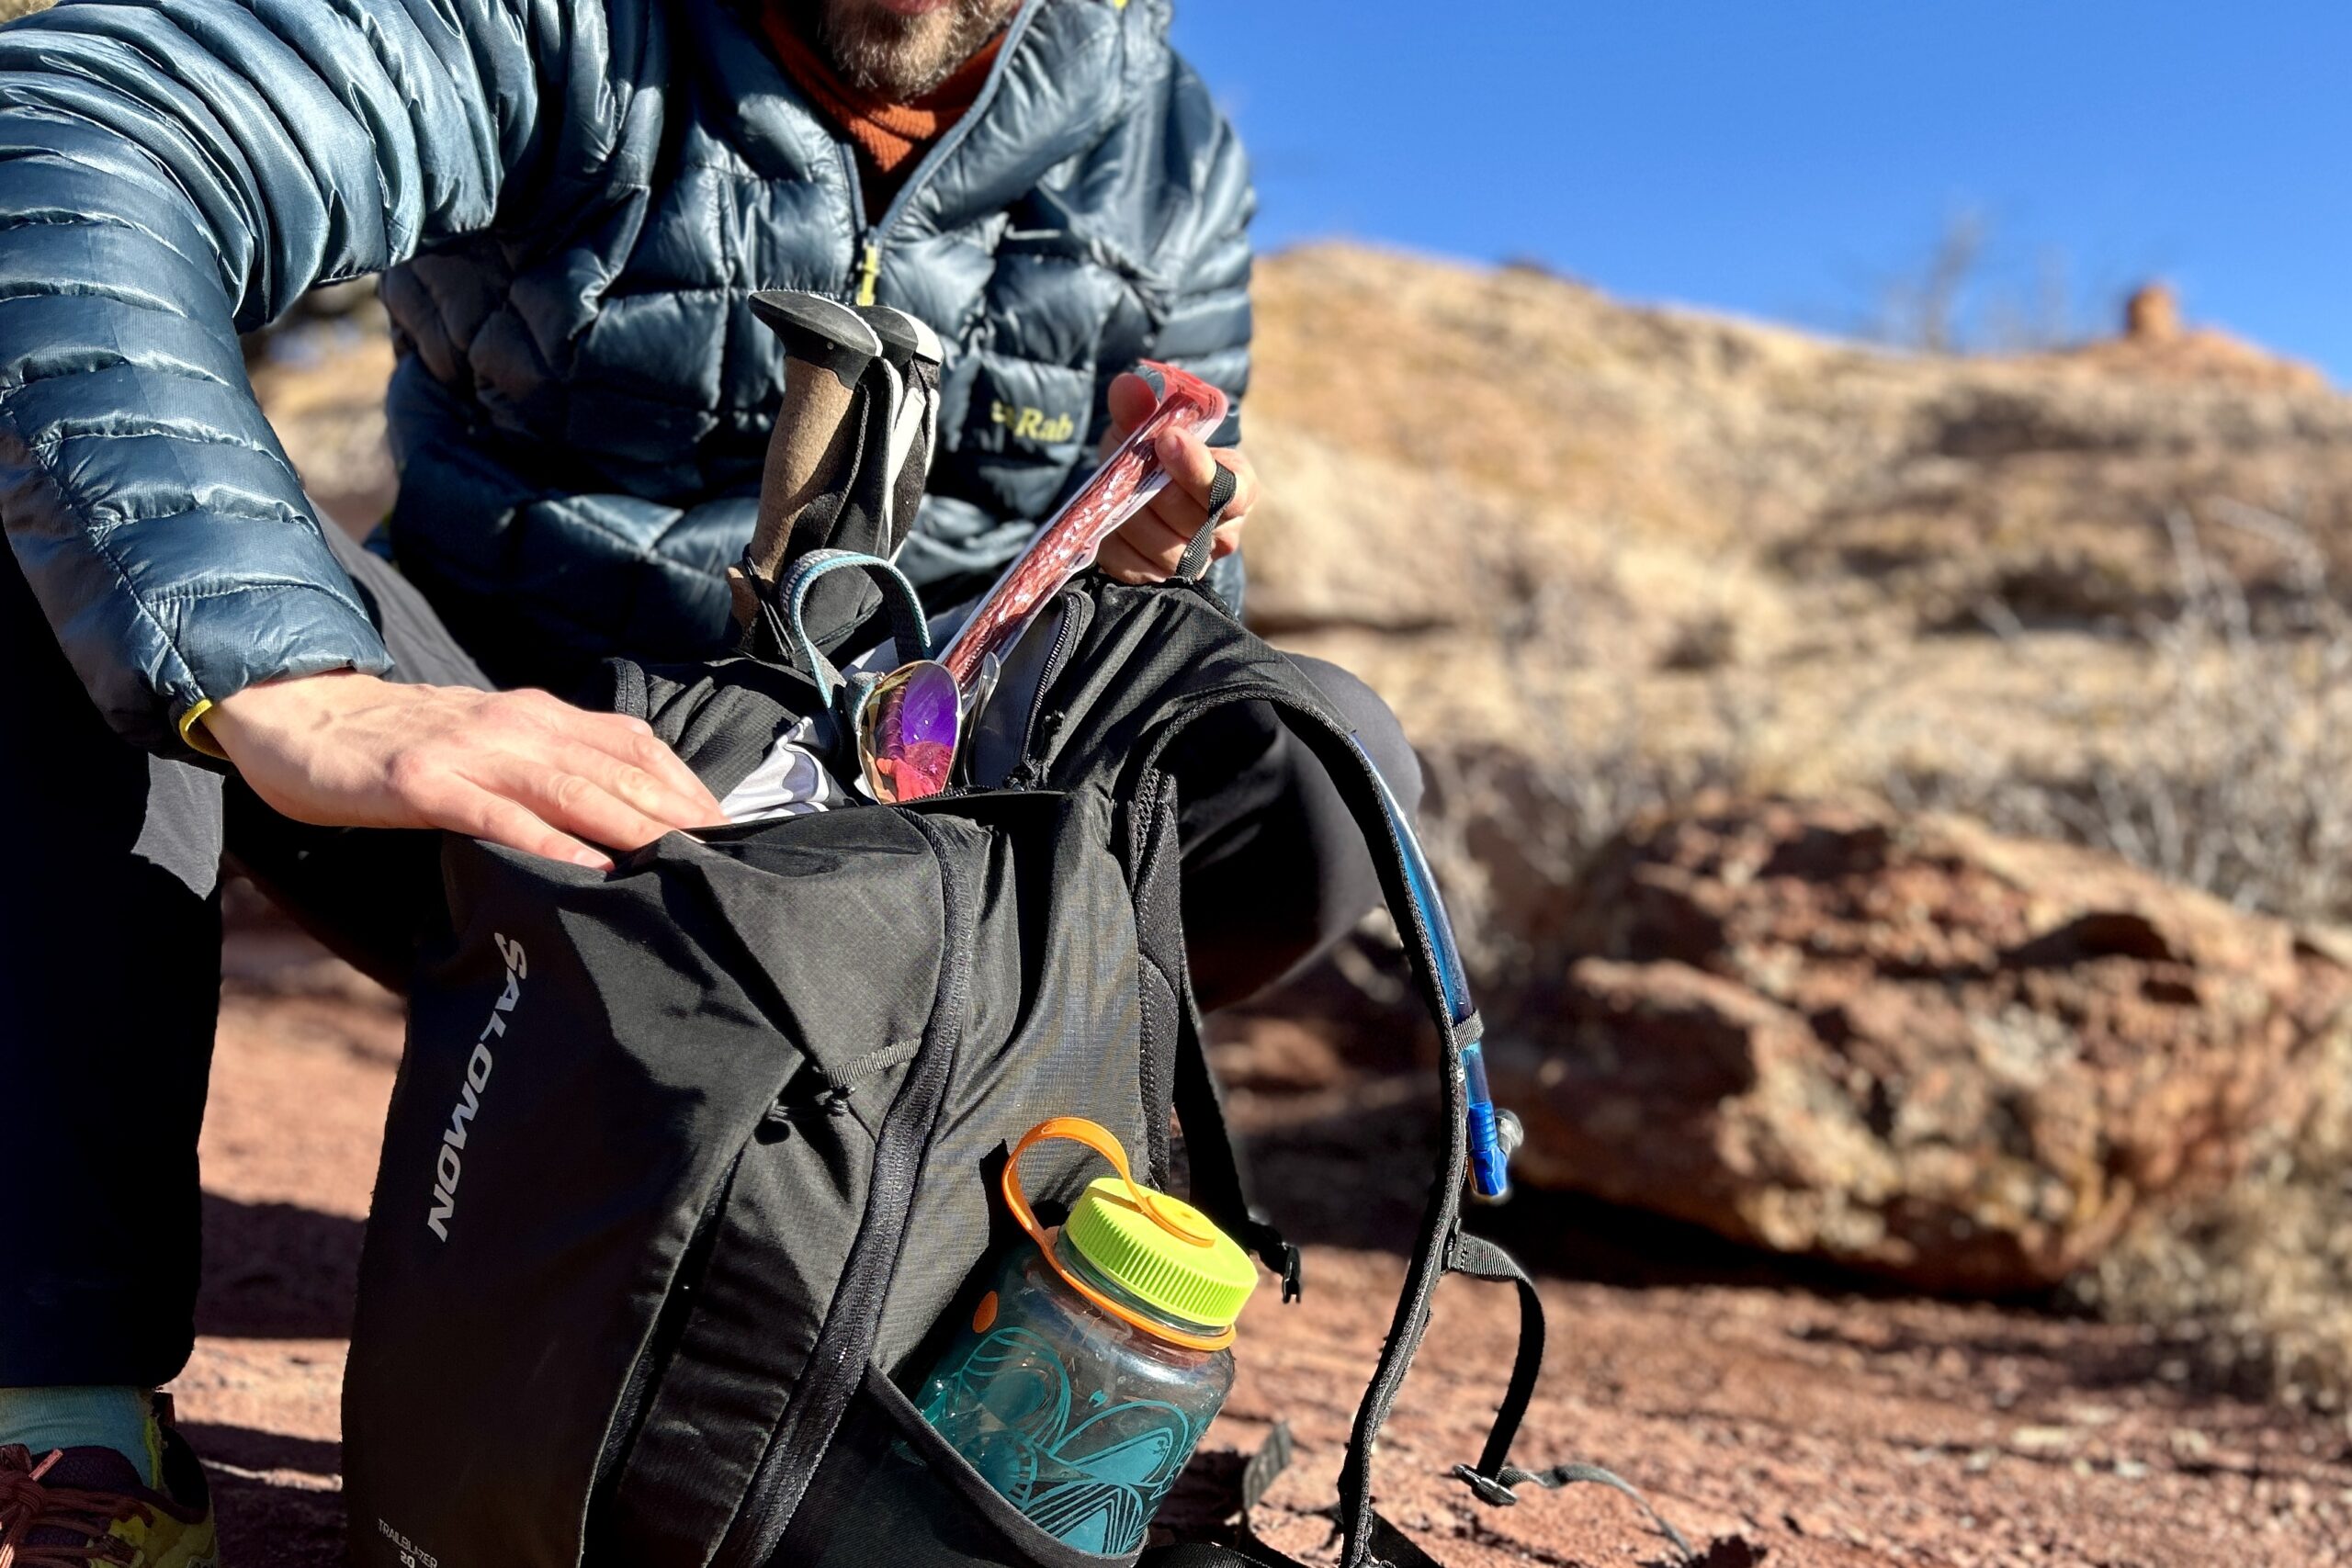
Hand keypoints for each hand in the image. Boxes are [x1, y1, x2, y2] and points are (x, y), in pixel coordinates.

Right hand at [205, 671, 725, 870]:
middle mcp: (519, 726)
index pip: (635, 749)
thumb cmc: (405, 743)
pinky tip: (588, 869)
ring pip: (571, 788)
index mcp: (542, 718)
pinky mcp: (424, 782)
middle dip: (681, 816)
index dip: (689, 789)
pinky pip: (497, 814)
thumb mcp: (491, 745)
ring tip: (683, 866)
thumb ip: (549, 770)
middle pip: (619, 771)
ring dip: (634, 825)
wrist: (303, 716)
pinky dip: (548, 841)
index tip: (736, 834)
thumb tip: (619, 815)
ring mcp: (471, 751)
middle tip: (732, 863)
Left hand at [1095, 370, 1259, 583]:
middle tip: (1130, 466)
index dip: (1198, 469)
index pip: (1232, 490)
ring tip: (1117, 490)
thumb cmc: (1152, 451)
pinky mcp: (1159, 581)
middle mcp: (1225, 531)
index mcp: (1239, 486)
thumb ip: (1140, 405)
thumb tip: (1128, 388)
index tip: (1167, 439)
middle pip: (1193, 522)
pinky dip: (1115, 543)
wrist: (1135, 488)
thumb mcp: (1146, 423)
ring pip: (1164, 550)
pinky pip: (1135, 569)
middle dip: (1154, 490)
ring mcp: (1195, 562)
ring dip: (1131, 516)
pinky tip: (1110, 520)